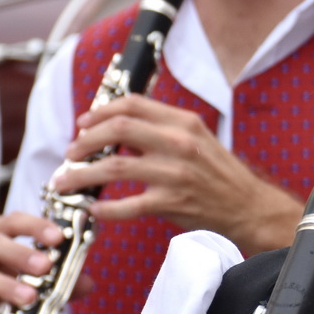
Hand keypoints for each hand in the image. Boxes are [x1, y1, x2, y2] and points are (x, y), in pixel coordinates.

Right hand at [0, 212, 69, 313]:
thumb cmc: (6, 295)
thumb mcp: (34, 284)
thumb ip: (59, 281)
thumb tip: (88, 283)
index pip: (11, 221)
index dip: (34, 226)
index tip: (58, 238)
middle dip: (19, 254)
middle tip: (44, 267)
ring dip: (5, 286)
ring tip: (29, 299)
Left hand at [55, 95, 300, 253]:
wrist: (248, 206)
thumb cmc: (220, 174)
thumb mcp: (197, 139)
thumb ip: (162, 129)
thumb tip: (118, 128)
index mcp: (184, 122)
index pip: (132, 105)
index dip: (100, 111)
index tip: (83, 123)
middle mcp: (179, 144)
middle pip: (118, 130)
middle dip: (84, 140)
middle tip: (70, 153)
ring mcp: (175, 174)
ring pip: (114, 167)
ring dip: (82, 174)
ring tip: (66, 181)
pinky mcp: (172, 203)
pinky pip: (128, 205)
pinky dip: (105, 209)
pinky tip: (95, 209)